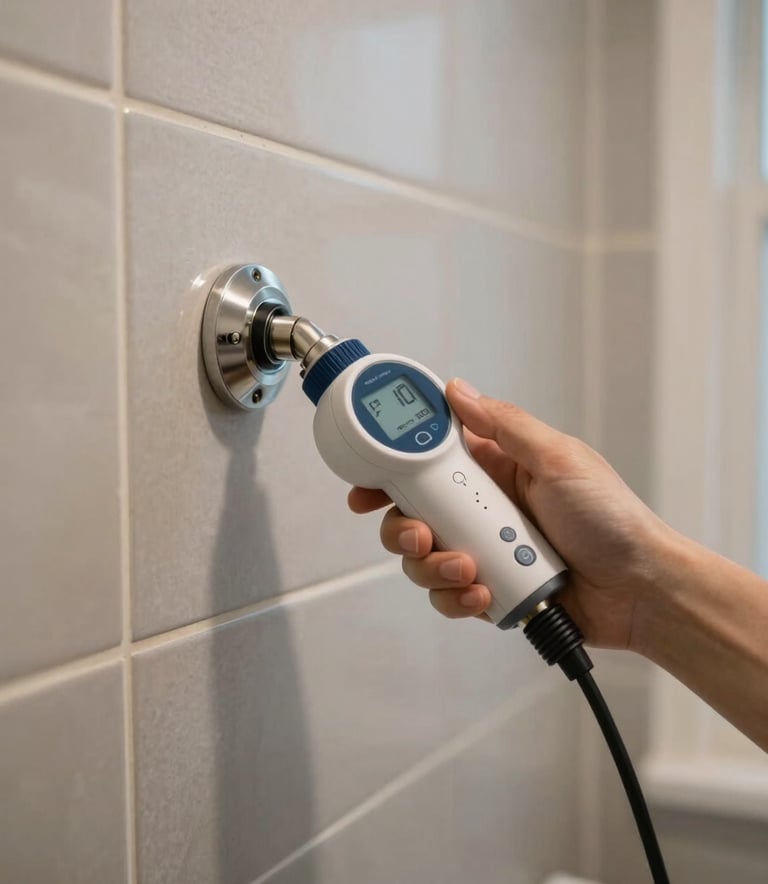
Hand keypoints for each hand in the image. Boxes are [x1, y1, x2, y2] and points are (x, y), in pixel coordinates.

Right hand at [349, 378, 675, 649]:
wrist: (640, 591)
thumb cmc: (613, 520)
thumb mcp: (559, 459)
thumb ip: (505, 426)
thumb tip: (458, 390)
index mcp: (496, 468)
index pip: (431, 457)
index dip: (394, 466)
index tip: (370, 479)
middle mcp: (483, 507)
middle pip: (413, 511)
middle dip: (405, 526)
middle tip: (421, 532)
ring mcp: (484, 549)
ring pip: (424, 556)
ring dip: (433, 566)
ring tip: (468, 569)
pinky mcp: (489, 588)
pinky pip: (448, 594)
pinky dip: (456, 598)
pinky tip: (482, 595)